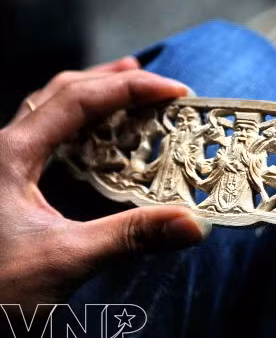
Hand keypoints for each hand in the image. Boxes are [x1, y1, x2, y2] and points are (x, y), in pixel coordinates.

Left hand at [0, 57, 210, 313]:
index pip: (79, 100)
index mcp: (10, 153)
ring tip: (126, 91)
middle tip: (152, 78)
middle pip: (60, 93)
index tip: (175, 92)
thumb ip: (131, 237)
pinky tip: (97, 140)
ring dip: (92, 96)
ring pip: (49, 111)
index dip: (132, 88)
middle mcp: (4, 149)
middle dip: (110, 80)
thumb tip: (194, 224)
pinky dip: (79, 126)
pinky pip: (46, 138)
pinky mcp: (8, 184)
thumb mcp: (65, 259)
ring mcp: (3, 165)